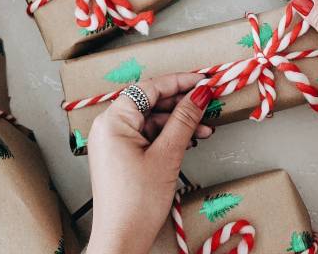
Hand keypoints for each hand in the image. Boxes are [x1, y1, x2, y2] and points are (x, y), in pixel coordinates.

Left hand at [86, 74, 213, 253]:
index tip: (203, 80)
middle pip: (150, 102)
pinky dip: (169, 136)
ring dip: (179, 122)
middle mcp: (109, 127)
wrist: (122, 239)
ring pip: (152, 120)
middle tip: (208, 102)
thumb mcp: (167, 155)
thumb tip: (200, 94)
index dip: (179, 81)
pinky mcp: (122, 156)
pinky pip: (148, 136)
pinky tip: (191, 140)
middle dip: (182, 103)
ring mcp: (115, 142)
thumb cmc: (136, 202)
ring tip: (206, 128)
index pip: (149, 88)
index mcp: (113, 121)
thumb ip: (184, 120)